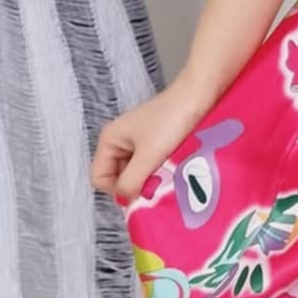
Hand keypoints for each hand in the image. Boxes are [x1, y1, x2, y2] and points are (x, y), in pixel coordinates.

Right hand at [92, 72, 210, 203]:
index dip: (117, 190)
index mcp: (109, 140)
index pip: (99, 178)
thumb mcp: (148, 156)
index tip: (139, 193)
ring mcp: (137, 139)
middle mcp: (120, 139)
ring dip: (149, 177)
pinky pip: (150, 163)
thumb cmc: (171, 119)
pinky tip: (172, 168)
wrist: (198, 96)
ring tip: (166, 174)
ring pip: (136, 171)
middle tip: (156, 185)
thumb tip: (123, 201)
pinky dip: (159, 169)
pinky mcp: (155, 140)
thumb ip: (131, 181)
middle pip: (117, 176)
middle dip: (135, 184)